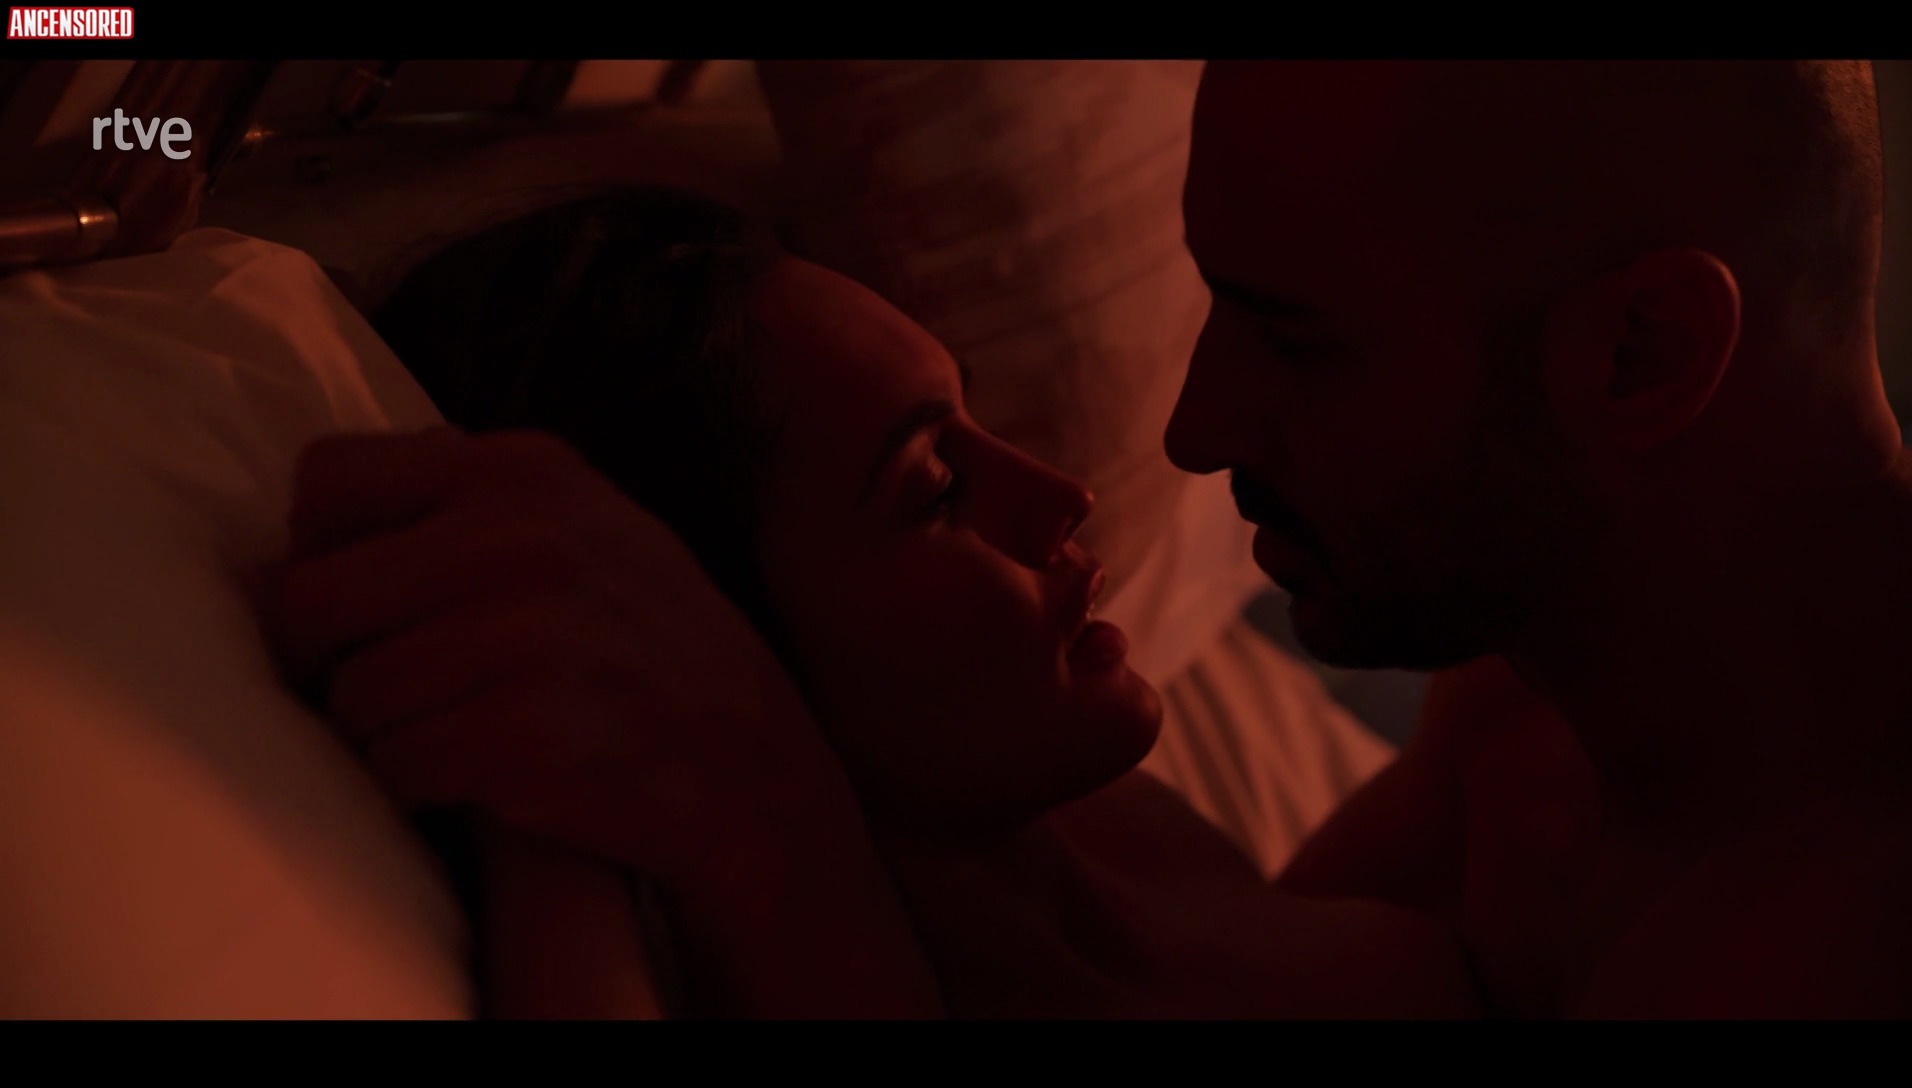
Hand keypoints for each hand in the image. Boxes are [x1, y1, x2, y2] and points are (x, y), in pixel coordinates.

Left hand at [268, 427, 858, 891]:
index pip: (326, 481)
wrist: (754, 770)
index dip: (322, 551)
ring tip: (449, 736)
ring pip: (349, 694)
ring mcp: (517, 636)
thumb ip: (473, 504)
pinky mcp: (514, 733)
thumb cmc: (655, 650)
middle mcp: (515, 537)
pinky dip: (416, 785)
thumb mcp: (589, 528)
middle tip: (384, 689)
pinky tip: (475, 777)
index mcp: (522, 470)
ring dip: (380, 733)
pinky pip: (391, 764)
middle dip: (329, 656)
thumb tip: (312, 519)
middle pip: (308, 597)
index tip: (365, 601)